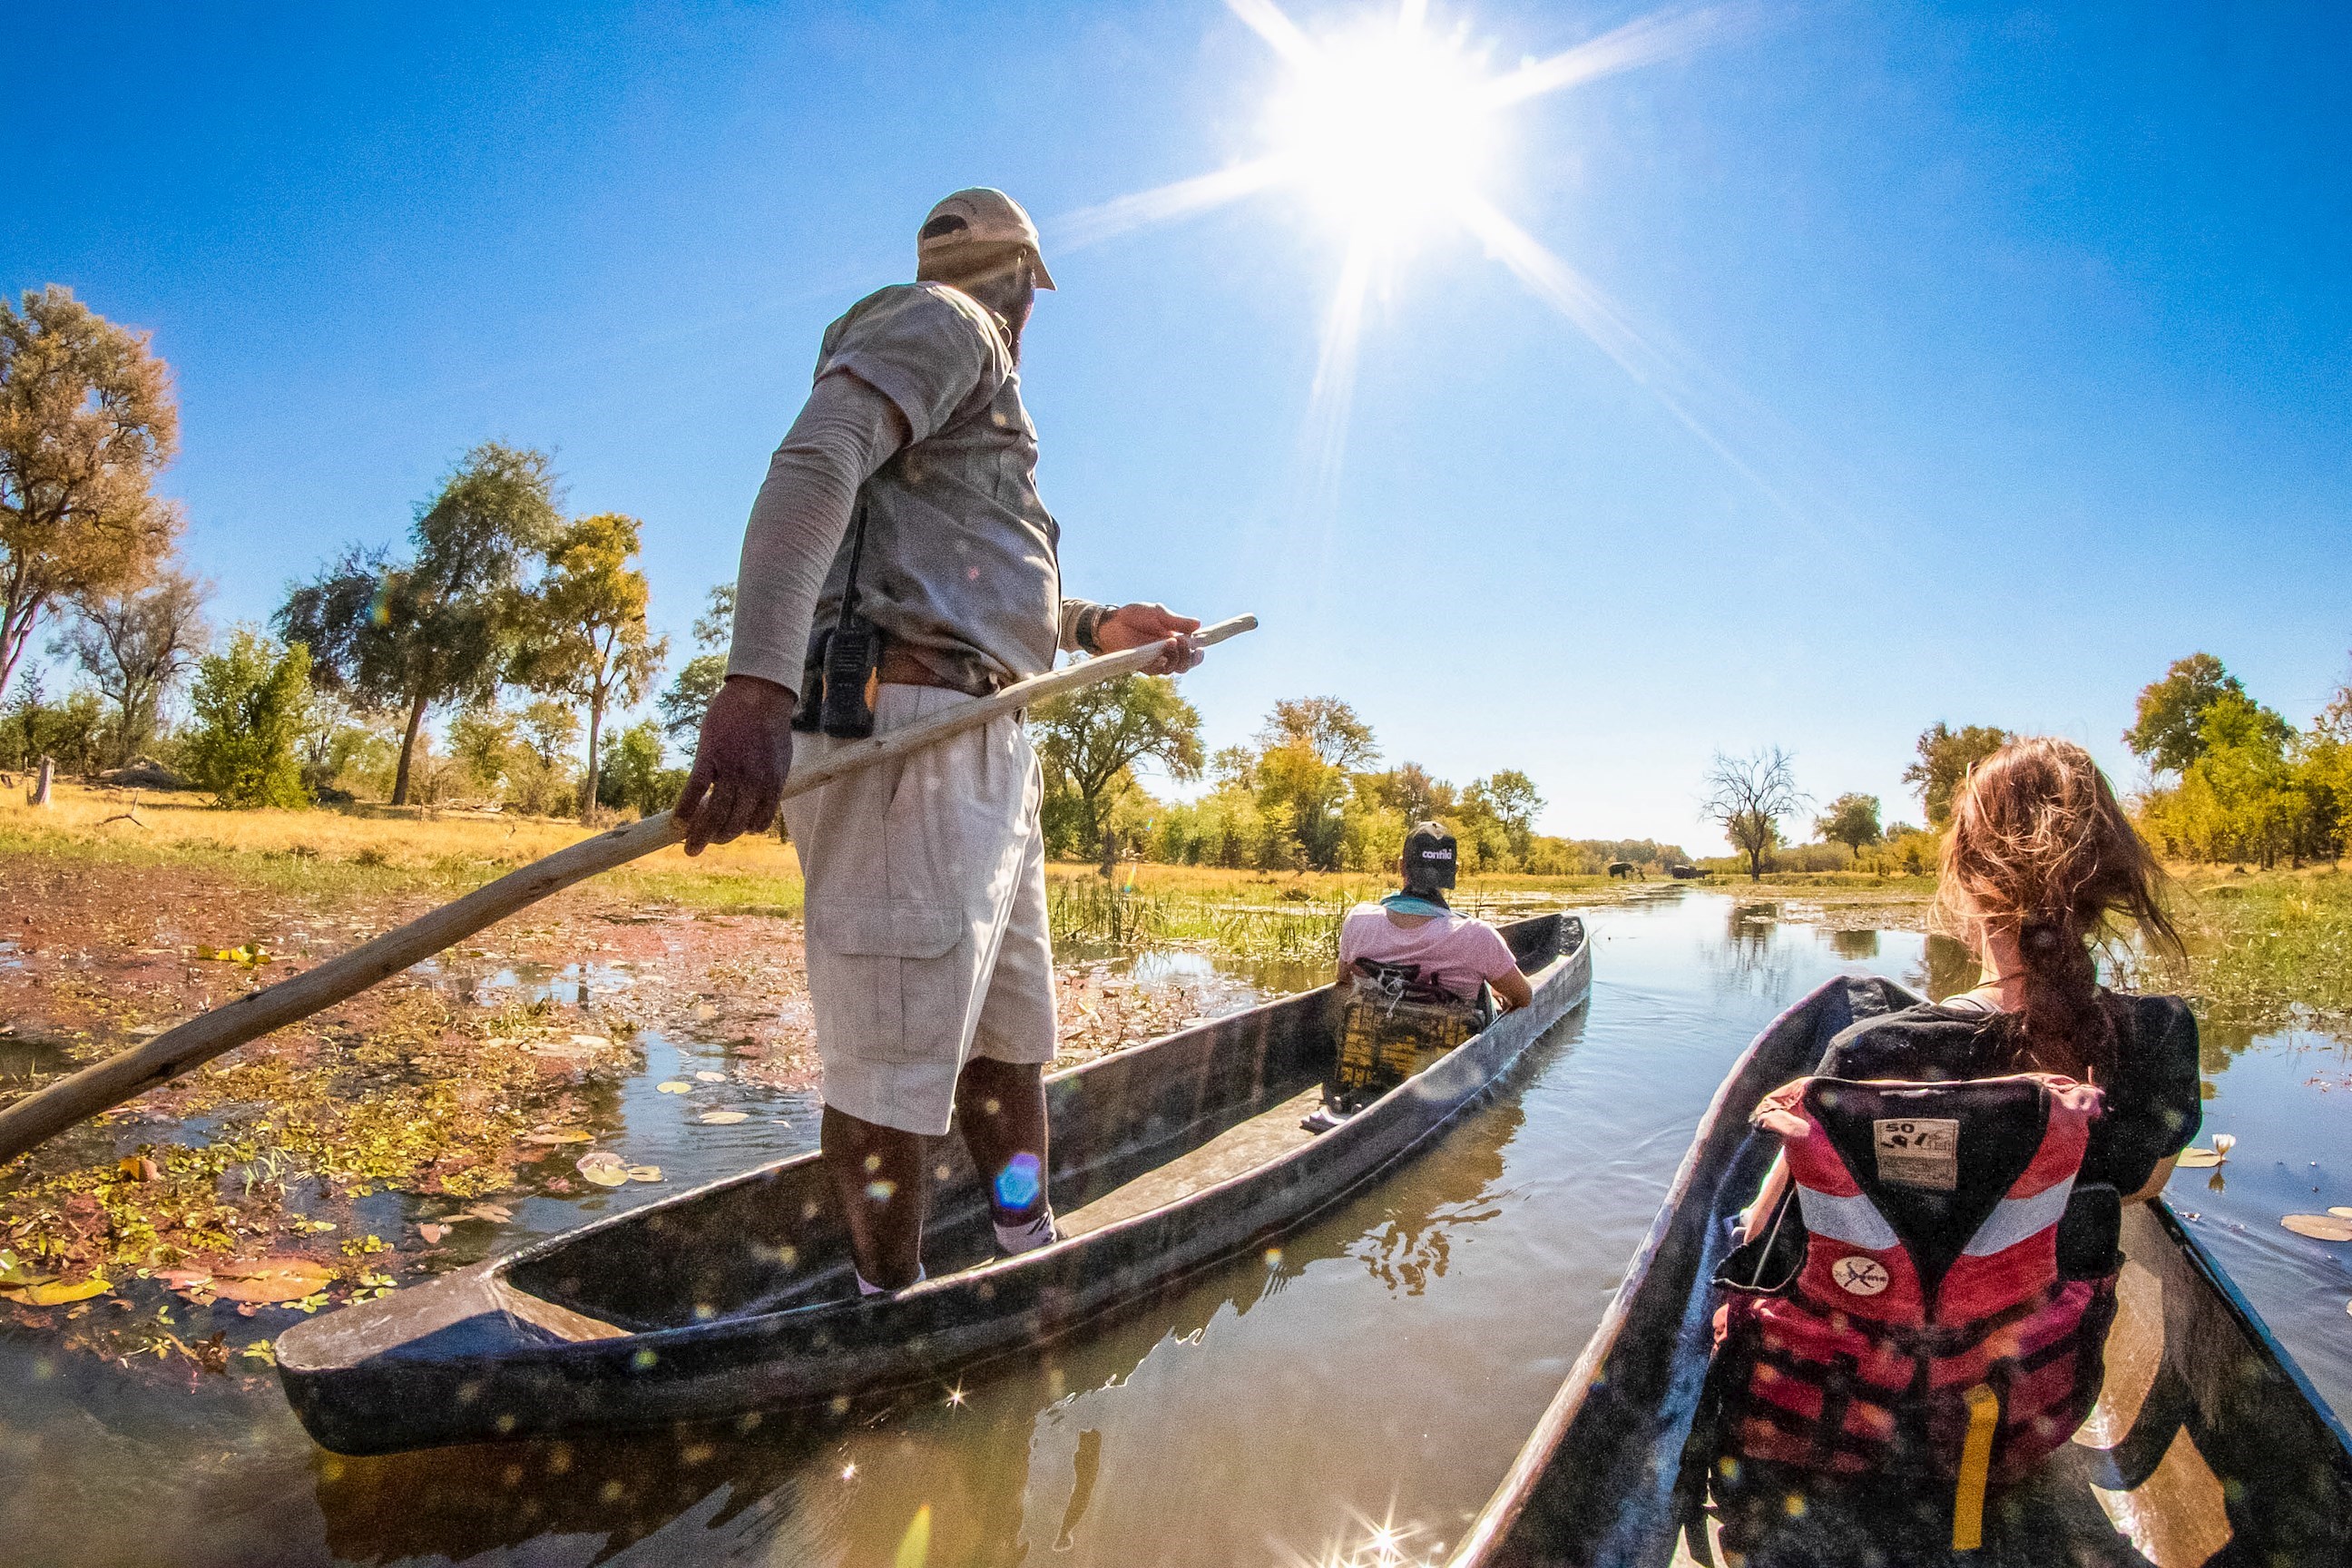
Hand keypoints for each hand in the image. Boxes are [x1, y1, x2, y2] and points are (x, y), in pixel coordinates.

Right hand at [673, 675, 796, 854]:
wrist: (760, 694)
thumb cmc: (770, 725)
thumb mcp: (781, 758)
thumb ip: (770, 781)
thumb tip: (759, 800)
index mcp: (772, 785)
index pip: (757, 823)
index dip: (742, 830)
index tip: (730, 830)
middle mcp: (752, 783)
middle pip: (733, 825)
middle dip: (717, 839)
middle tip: (701, 845)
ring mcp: (730, 771)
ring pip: (713, 815)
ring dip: (698, 836)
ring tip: (689, 847)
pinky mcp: (709, 758)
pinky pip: (693, 791)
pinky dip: (684, 809)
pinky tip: (676, 822)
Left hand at [1095, 602, 1202, 673]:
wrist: (1113, 622)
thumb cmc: (1135, 616)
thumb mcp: (1159, 613)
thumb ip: (1177, 621)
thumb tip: (1198, 624)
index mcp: (1175, 641)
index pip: (1192, 653)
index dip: (1199, 654)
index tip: (1201, 648)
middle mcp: (1168, 654)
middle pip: (1186, 665)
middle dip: (1189, 656)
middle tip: (1182, 642)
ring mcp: (1156, 661)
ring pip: (1174, 669)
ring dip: (1176, 657)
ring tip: (1170, 642)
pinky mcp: (1144, 666)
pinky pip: (1158, 671)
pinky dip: (1162, 662)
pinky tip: (1161, 651)